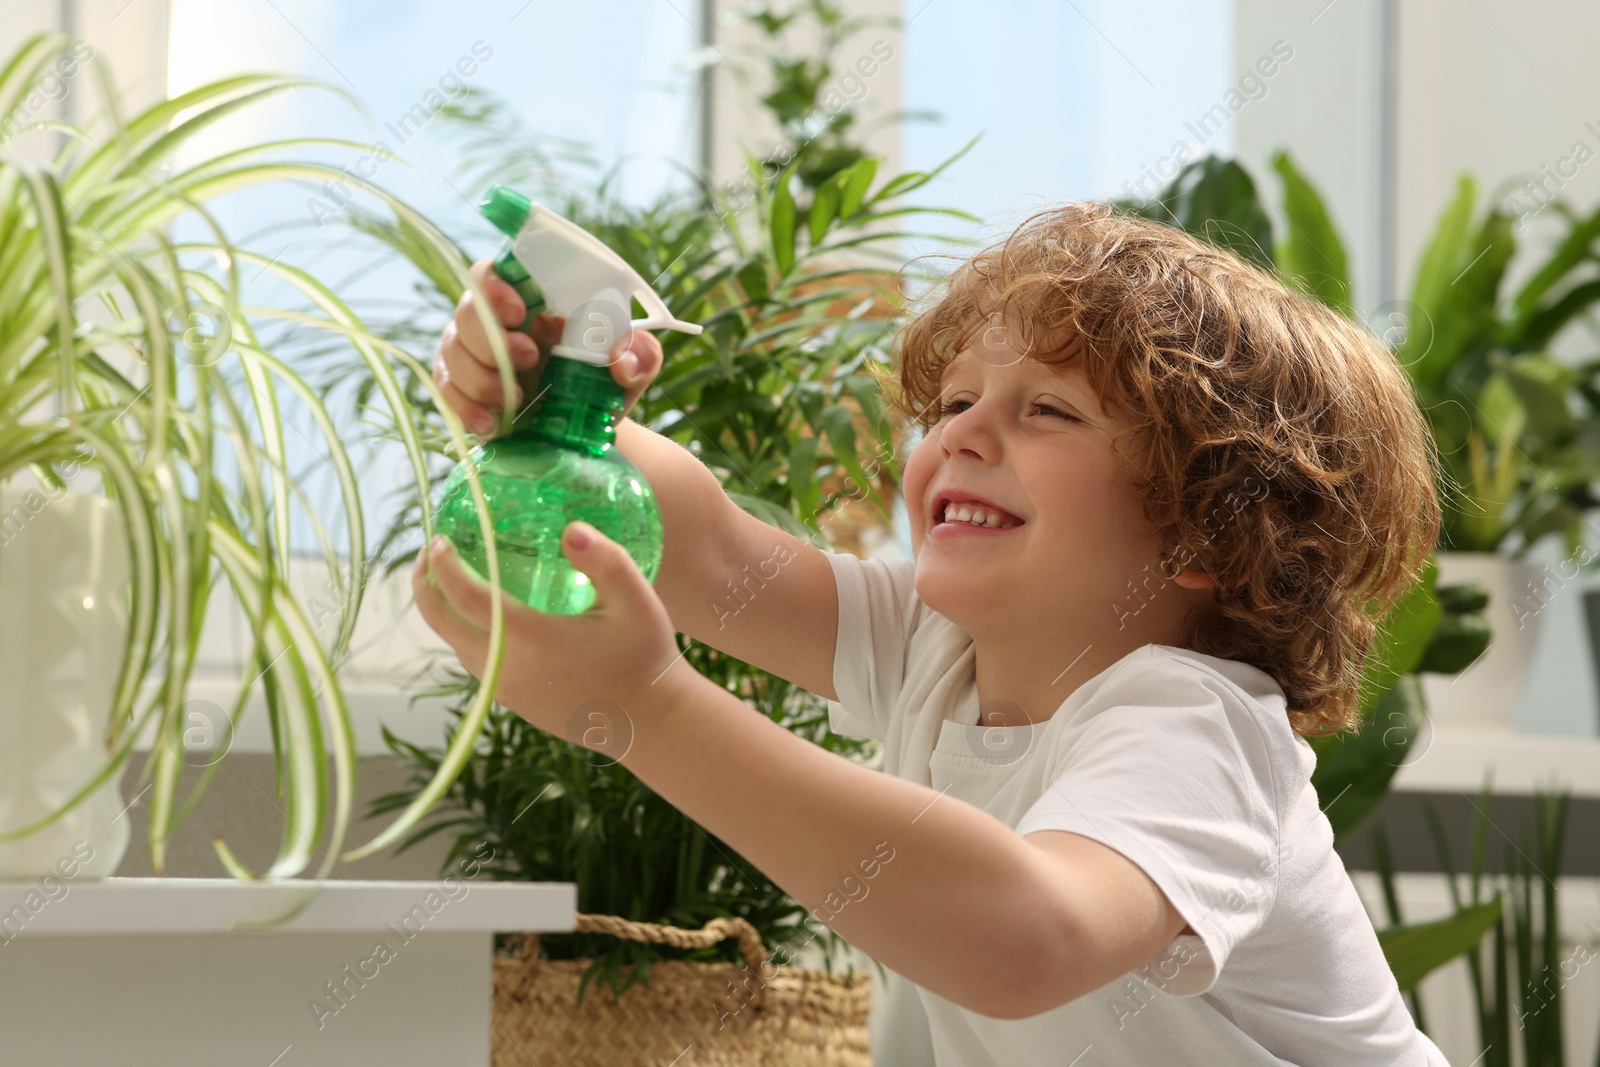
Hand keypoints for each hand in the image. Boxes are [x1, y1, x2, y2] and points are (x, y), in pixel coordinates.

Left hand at [411, 520, 699, 757]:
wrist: (649, 722)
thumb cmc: (644, 657)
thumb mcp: (637, 601)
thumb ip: (605, 560)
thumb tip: (571, 528)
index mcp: (531, 638)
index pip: (465, 596)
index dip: (443, 565)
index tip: (438, 539)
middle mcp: (506, 665)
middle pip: (440, 622)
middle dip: (424, 584)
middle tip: (428, 551)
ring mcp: (504, 688)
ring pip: (452, 642)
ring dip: (441, 608)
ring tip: (449, 577)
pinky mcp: (510, 701)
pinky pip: (472, 660)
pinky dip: (462, 631)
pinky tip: (480, 613)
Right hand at [433, 257, 664, 436]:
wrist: (586, 431)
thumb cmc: (605, 383)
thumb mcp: (633, 367)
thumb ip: (640, 354)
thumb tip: (620, 359)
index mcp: (531, 301)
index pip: (493, 272)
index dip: (495, 286)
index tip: (519, 311)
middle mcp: (493, 321)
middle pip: (467, 311)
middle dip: (492, 338)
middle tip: (530, 359)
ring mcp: (471, 355)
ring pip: (452, 351)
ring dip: (483, 378)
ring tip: (518, 400)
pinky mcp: (461, 390)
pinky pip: (445, 390)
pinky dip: (466, 407)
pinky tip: (493, 423)